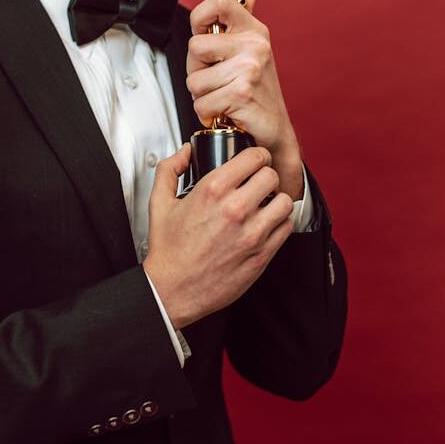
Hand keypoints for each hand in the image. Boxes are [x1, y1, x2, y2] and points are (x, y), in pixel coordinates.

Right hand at [142, 144, 293, 329]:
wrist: (172, 290)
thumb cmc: (168, 251)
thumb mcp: (159, 203)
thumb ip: (169, 169)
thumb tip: (184, 153)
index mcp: (212, 191)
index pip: (254, 157)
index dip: (256, 157)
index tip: (253, 163)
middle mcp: (235, 209)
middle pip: (272, 175)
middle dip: (265, 177)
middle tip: (258, 184)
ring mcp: (252, 233)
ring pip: (284, 201)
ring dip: (276, 200)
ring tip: (265, 205)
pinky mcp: (261, 254)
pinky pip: (285, 227)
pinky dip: (278, 223)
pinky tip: (264, 225)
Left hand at [186, 0, 303, 199]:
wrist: (275, 131)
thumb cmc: (258, 94)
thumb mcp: (254, 52)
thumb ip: (244, 20)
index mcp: (253, 30)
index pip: (219, 1)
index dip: (200, 18)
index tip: (205, 37)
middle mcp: (253, 45)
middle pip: (194, 47)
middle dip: (197, 71)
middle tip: (217, 82)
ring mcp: (248, 69)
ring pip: (194, 81)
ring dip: (202, 97)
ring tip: (223, 99)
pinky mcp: (240, 94)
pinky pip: (201, 103)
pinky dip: (208, 114)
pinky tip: (226, 113)